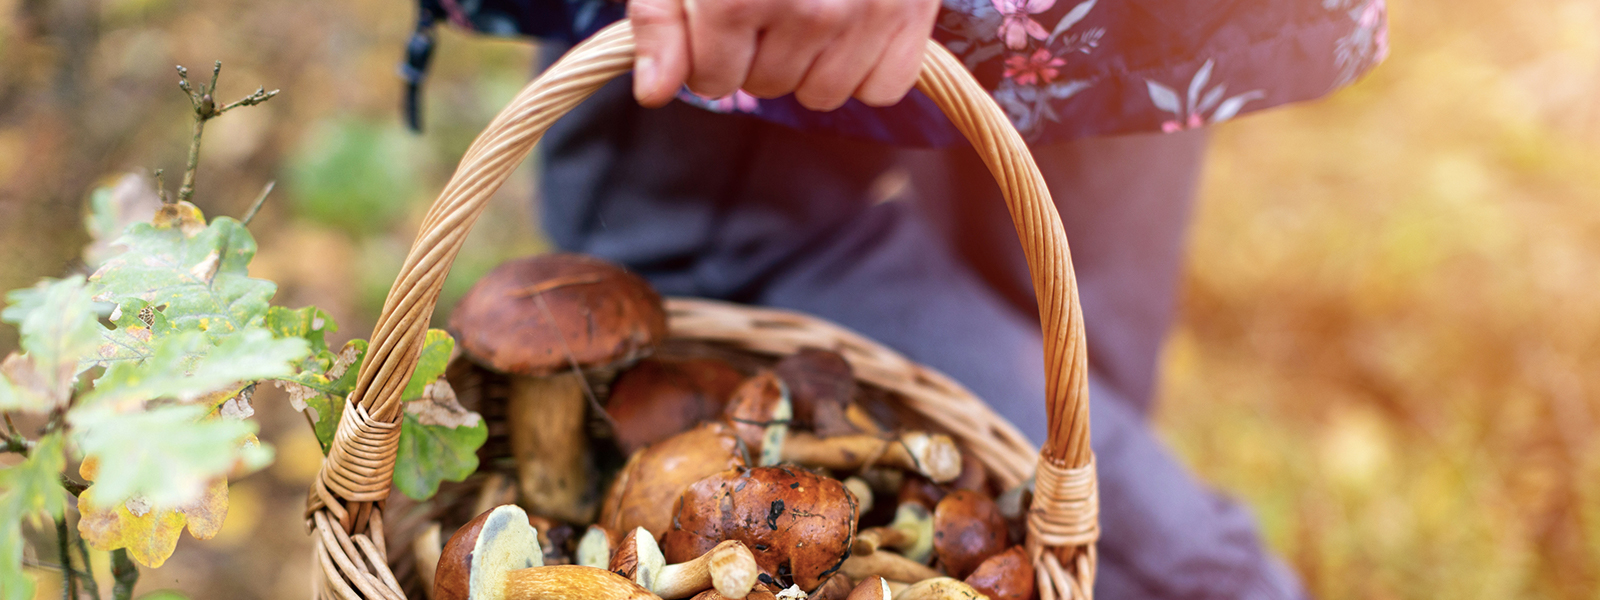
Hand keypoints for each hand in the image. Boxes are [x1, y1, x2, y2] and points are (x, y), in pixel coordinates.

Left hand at [629, 0, 940, 110]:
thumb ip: (661, 18)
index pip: (713, 81)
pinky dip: (866, 67)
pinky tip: (852, 27)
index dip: (707, 55)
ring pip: (823, 95)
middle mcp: (808, 10)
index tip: (718, 19)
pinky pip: (883, 88)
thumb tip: (655, 90)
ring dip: (810, 64)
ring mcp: (867, 14)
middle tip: (768, 0)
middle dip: (757, 54)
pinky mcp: (911, 13)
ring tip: (809, 9)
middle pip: (766, 87)